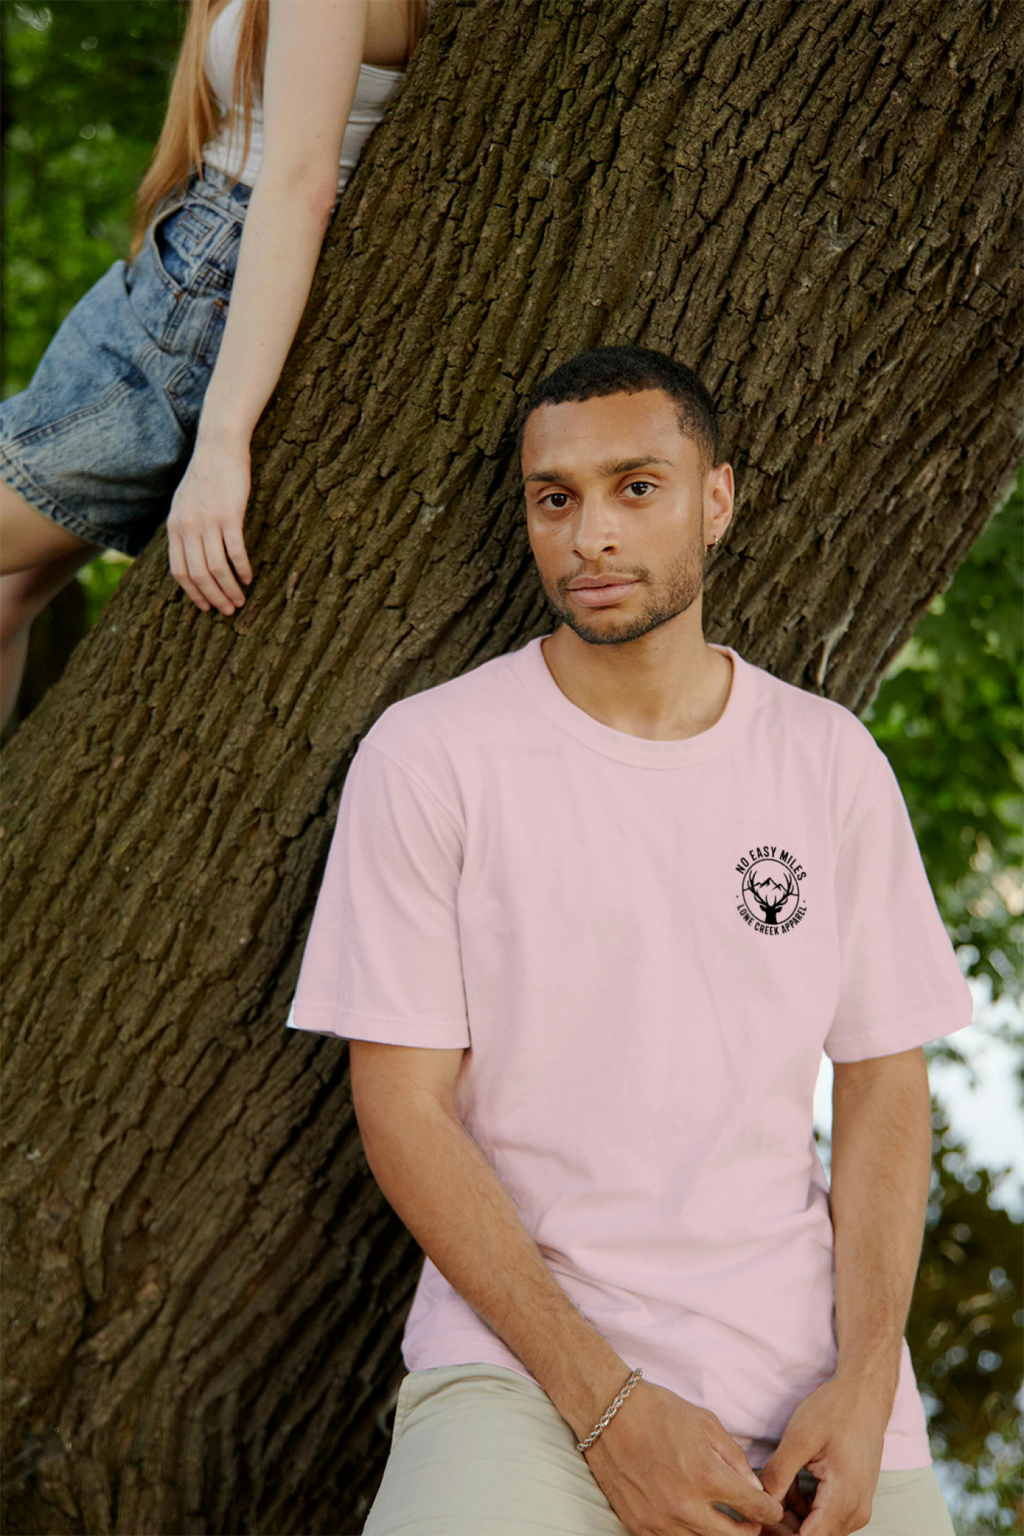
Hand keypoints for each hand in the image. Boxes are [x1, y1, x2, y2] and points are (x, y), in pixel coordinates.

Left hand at [167, 431, 252, 614]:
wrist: (218, 447)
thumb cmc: (206, 475)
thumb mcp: (184, 503)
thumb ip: (184, 528)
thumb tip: (192, 555)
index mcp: (175, 527)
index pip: (179, 571)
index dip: (193, 593)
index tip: (206, 607)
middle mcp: (188, 527)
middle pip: (198, 574)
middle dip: (213, 597)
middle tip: (228, 610)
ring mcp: (208, 521)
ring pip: (216, 568)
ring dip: (229, 589)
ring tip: (241, 600)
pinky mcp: (229, 515)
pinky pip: (235, 551)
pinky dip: (242, 569)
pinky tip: (250, 577)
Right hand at [584, 1378, 786, 1533]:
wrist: (608, 1412)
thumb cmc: (658, 1410)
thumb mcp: (706, 1423)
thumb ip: (734, 1459)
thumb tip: (753, 1488)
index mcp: (706, 1477)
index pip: (754, 1509)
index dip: (769, 1510)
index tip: (771, 1508)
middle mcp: (685, 1505)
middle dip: (750, 1530)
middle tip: (751, 1520)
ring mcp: (660, 1520)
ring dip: (718, 1534)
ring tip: (722, 1520)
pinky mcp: (638, 1525)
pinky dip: (687, 1534)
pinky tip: (691, 1519)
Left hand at [756, 1374, 891, 1534]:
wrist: (866, 1395)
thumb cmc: (835, 1410)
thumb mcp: (799, 1437)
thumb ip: (779, 1474)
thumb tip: (761, 1503)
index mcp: (843, 1499)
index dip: (779, 1532)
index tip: (759, 1517)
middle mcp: (855, 1512)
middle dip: (783, 1525)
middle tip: (761, 1497)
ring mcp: (857, 1508)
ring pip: (817, 1529)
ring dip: (793, 1516)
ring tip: (778, 1483)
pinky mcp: (854, 1501)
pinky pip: (825, 1518)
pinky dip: (805, 1508)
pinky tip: (793, 1482)